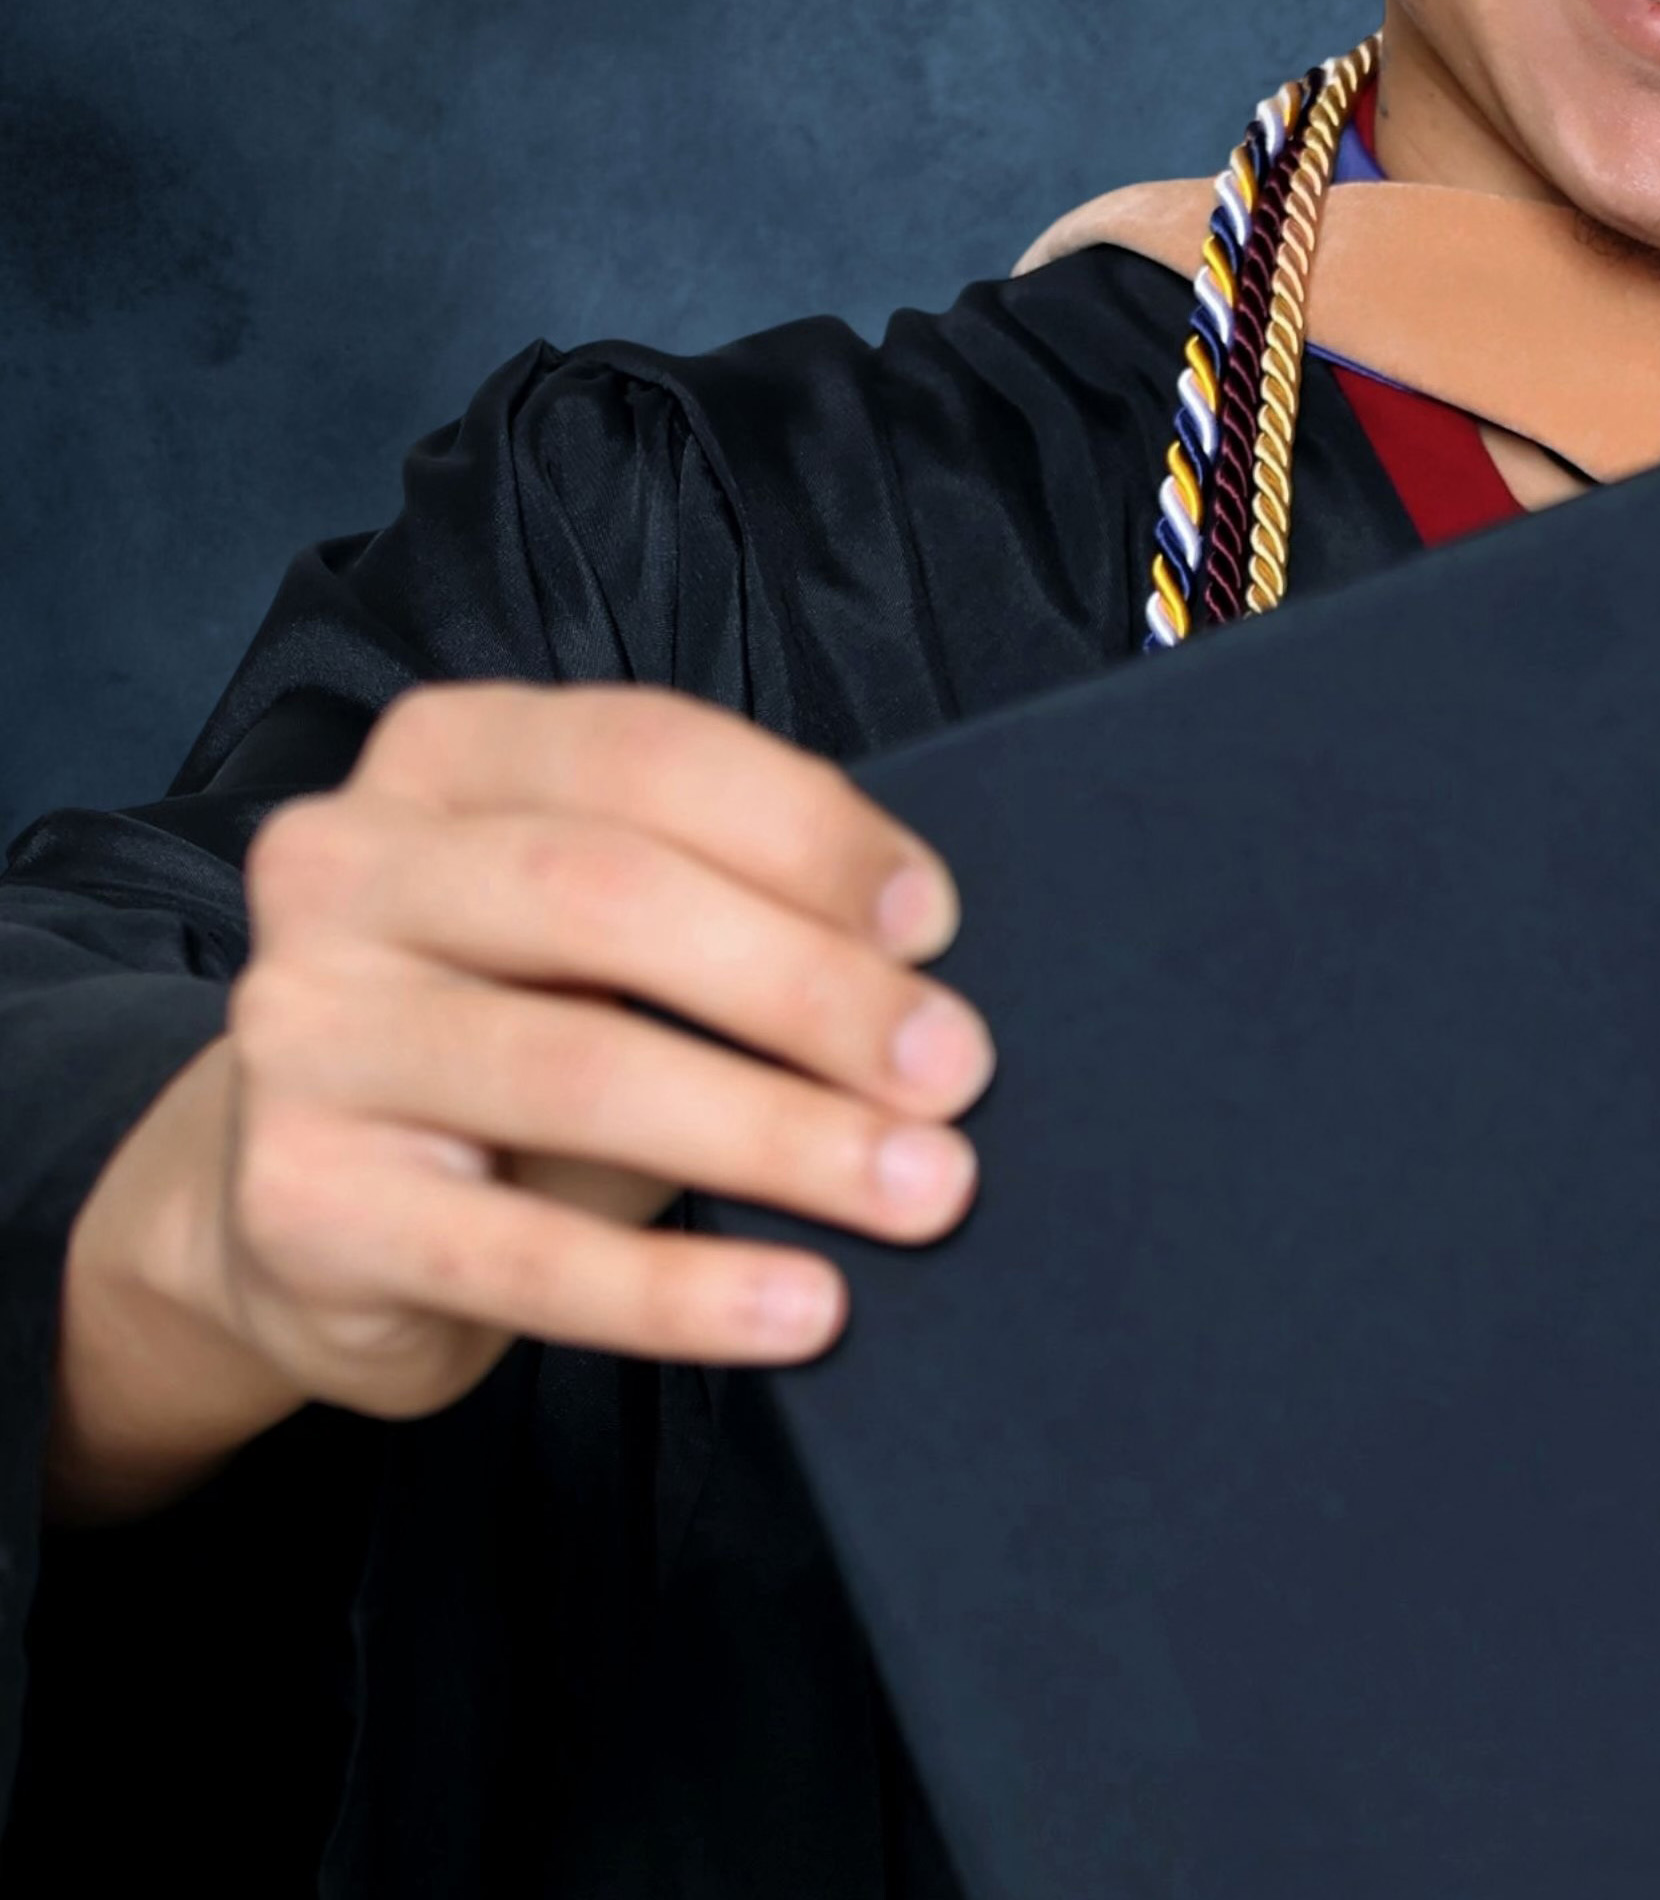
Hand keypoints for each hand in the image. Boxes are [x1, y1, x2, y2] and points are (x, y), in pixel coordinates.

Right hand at [50, 683, 992, 1518]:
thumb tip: (932, 974)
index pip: (645, 755)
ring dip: (780, 1135)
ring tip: (921, 1187)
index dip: (806, 832)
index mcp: (446, 754)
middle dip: (811, 986)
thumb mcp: (610, 931)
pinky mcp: (301, 1205)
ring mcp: (302, 1035)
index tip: (936, 920)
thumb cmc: (524, 1025)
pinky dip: (681, 1291)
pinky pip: (521, 1256)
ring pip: (579, 1070)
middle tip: (955, 1069)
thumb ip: (732, 902)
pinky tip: (803, 1308)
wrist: (310, 1211)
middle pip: (610, 900)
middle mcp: (344, 867)